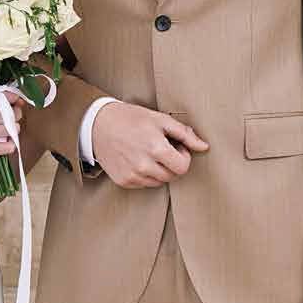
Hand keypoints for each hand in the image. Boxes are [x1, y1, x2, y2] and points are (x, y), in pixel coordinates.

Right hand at [0, 91, 25, 159]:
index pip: (10, 96)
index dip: (13, 98)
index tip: (12, 100)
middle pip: (15, 113)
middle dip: (13, 112)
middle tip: (7, 114)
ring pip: (15, 129)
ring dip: (11, 127)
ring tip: (3, 128)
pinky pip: (8, 147)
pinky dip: (9, 143)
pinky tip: (2, 140)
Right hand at [91, 102, 208, 187]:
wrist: (98, 124)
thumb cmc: (131, 118)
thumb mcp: (160, 119)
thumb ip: (184, 134)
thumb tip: (204, 147)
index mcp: (156, 148)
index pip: (183, 168)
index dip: (184, 157)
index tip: (176, 146)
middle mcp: (144, 165)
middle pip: (172, 176)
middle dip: (172, 163)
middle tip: (162, 148)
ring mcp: (132, 175)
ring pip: (159, 182)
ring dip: (159, 170)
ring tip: (148, 152)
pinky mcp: (124, 181)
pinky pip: (144, 184)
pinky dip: (145, 174)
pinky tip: (137, 158)